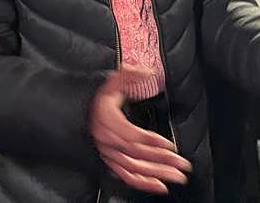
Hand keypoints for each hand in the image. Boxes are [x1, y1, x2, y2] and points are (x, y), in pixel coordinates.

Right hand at [88, 67, 190, 194]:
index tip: (170, 145)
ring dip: (156, 174)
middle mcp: (105, 139)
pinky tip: (159, 186)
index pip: (131, 135)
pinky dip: (142, 184)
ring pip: (133, 168)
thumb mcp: (112, 80)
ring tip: (177, 177)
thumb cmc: (97, 96)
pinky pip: (125, 176)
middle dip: (161, 161)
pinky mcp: (109, 160)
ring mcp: (107, 152)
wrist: (78, 110)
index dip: (151, 142)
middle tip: (182, 165)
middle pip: (136, 155)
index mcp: (106, 119)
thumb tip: (146, 72)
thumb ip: (129, 75)